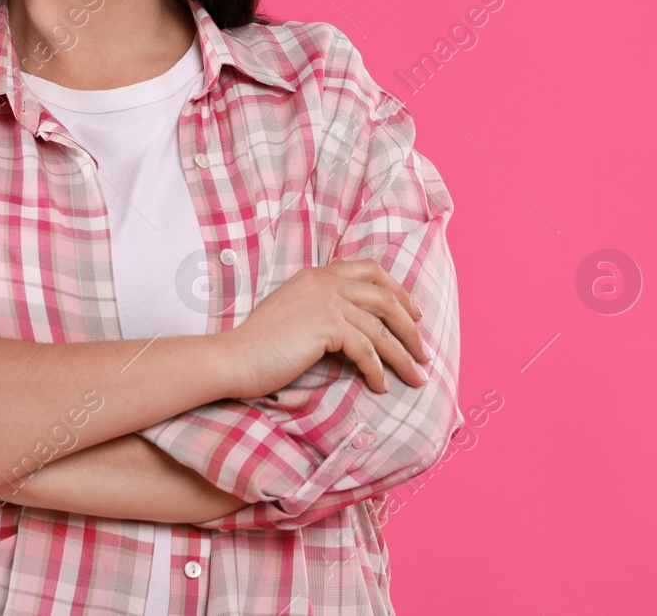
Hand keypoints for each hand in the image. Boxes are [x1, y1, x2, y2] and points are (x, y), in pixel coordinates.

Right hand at [219, 259, 430, 398]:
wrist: (233, 358)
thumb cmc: (260, 346)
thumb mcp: (295, 315)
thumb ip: (322, 309)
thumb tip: (356, 330)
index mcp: (318, 274)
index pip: (370, 271)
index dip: (398, 291)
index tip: (414, 313)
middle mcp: (325, 281)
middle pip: (385, 298)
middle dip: (410, 326)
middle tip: (424, 351)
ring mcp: (326, 300)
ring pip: (381, 327)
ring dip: (403, 354)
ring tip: (416, 376)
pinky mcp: (326, 325)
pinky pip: (366, 349)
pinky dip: (378, 370)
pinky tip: (381, 386)